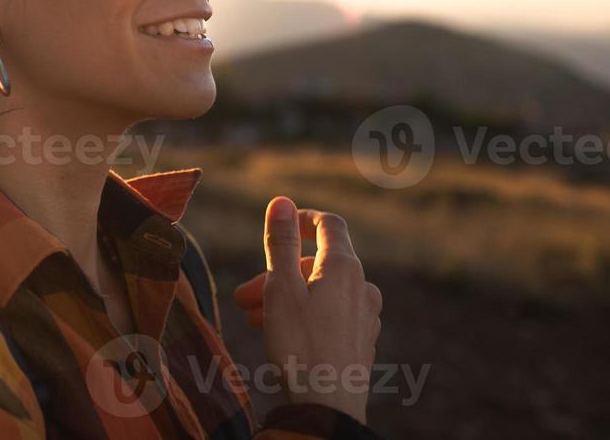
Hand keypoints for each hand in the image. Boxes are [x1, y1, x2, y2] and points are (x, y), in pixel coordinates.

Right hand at [234, 196, 382, 423]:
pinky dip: (304, 314)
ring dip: (286, 297)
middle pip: (316, 264)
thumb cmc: (300, 344)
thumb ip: (280, 242)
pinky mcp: (361, 341)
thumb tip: (281, 202)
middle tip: (244, 294)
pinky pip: (330, 314)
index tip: (280, 224)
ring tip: (254, 318)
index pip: (329, 224)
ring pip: (320, 292)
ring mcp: (366, 316)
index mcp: (344, 267)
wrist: (328, 407)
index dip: (302, 218)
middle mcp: (362, 287)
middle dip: (277, 273)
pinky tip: (280, 333)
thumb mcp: (280, 288)